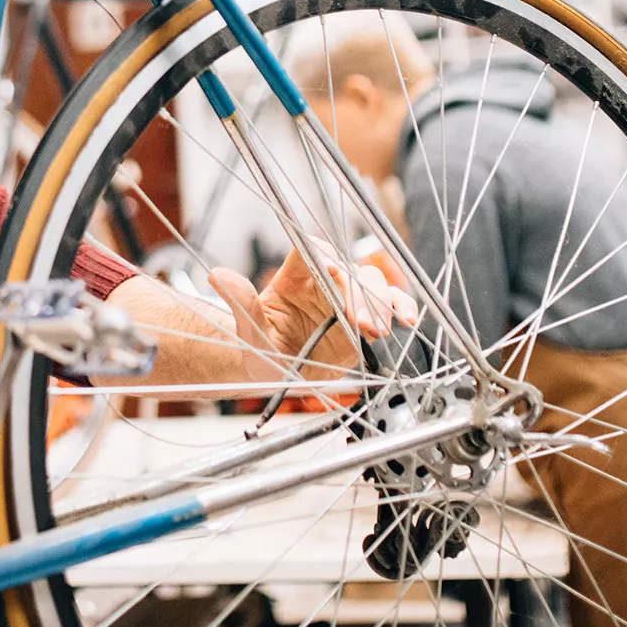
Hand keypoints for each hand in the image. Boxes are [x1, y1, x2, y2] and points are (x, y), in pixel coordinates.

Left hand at [209, 242, 418, 381]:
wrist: (273, 374)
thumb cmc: (258, 350)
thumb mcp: (248, 332)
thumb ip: (241, 304)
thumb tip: (218, 275)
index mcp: (293, 278)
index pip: (313, 252)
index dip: (326, 259)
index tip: (334, 275)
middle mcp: (323, 283)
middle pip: (348, 269)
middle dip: (358, 292)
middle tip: (359, 322)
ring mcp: (345, 300)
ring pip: (372, 284)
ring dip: (380, 302)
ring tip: (378, 329)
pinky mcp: (363, 320)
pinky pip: (389, 306)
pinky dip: (402, 307)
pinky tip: (408, 319)